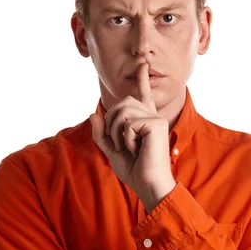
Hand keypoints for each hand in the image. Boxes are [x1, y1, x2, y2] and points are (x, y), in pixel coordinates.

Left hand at [90, 63, 175, 211]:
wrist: (148, 185)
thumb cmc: (134, 171)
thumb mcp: (112, 151)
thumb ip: (102, 133)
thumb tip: (94, 113)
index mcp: (144, 121)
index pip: (142, 95)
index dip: (142, 80)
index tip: (143, 65)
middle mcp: (151, 116)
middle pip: (123, 102)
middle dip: (111, 121)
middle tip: (120, 143)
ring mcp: (155, 119)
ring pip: (123, 111)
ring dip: (116, 131)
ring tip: (128, 147)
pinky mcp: (156, 124)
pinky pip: (128, 123)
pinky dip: (126, 139)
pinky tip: (136, 150)